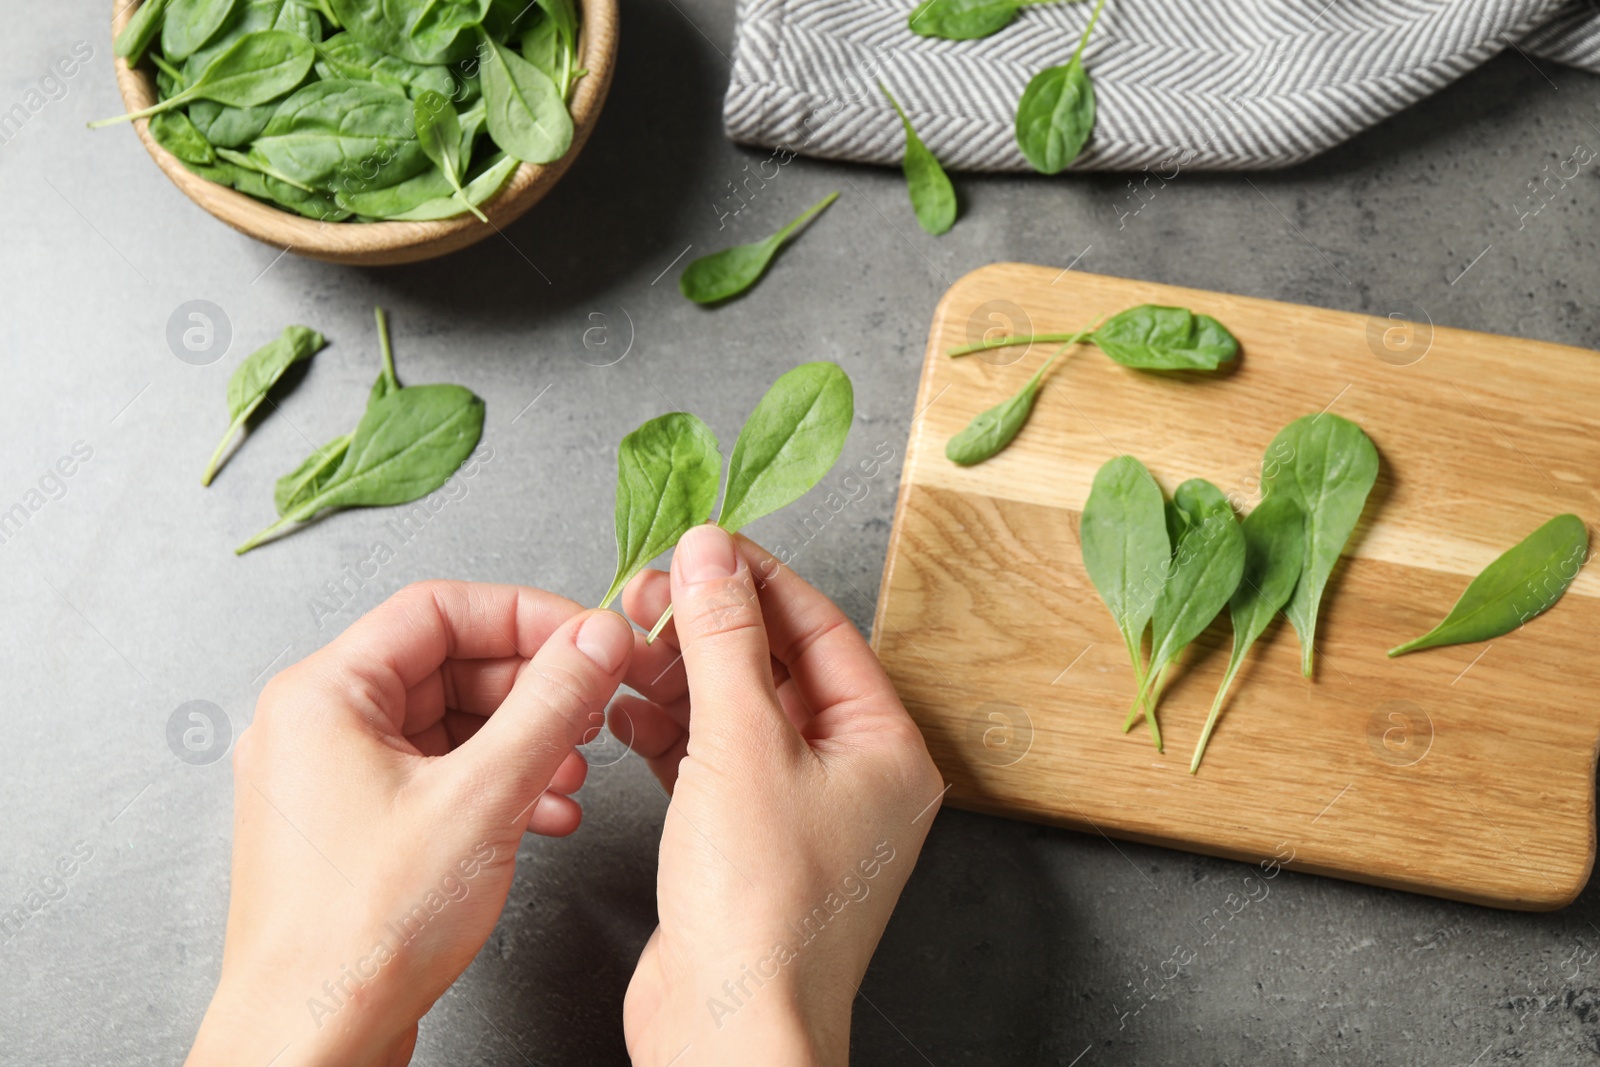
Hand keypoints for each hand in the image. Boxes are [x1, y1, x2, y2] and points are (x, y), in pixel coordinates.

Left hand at [186, 581, 635, 1066]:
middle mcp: (316, 726)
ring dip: (521, 740)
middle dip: (530, 686)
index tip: (587, 635)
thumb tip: (594, 638)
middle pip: (446, 664)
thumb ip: (549, 703)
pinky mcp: (355, 829)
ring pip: (447, 724)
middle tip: (592, 702)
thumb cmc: (361, 932)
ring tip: (576, 767)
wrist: (313, 1040)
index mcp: (322, 694)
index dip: (525, 614)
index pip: (438, 609)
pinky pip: (436, 775)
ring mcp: (332, 780)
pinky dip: (495, 783)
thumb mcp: (483, 796)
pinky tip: (545, 812)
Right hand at [613, 526, 944, 1066]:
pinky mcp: (749, 845)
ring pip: (740, 716)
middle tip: (646, 595)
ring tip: (624, 651)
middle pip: (778, 669)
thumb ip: (724, 639)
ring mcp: (801, 813)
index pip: (822, 630)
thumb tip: (711, 554)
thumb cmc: (760, 906)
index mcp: (885, 747)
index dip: (758, 580)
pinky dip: (670, 734)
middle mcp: (854, 777)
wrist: (727, 1027)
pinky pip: (713, 764)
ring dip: (681, 678)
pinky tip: (626, 713)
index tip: (702, 545)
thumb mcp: (741, 744)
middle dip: (710, 629)